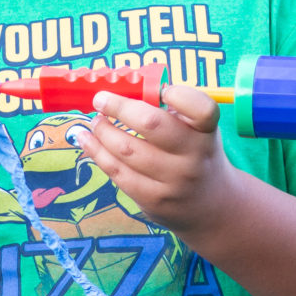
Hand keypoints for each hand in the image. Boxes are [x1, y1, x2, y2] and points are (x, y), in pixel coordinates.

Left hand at [77, 82, 235, 234]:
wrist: (208, 205)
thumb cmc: (194, 153)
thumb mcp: (197, 130)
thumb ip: (173, 110)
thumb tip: (126, 90)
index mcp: (206, 132)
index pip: (202, 110)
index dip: (181, 96)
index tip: (162, 90)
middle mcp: (194, 157)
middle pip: (152, 125)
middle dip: (119, 107)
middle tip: (101, 99)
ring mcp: (173, 181)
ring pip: (126, 150)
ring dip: (103, 130)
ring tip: (96, 122)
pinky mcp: (153, 199)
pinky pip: (117, 172)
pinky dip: (96, 152)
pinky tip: (87, 140)